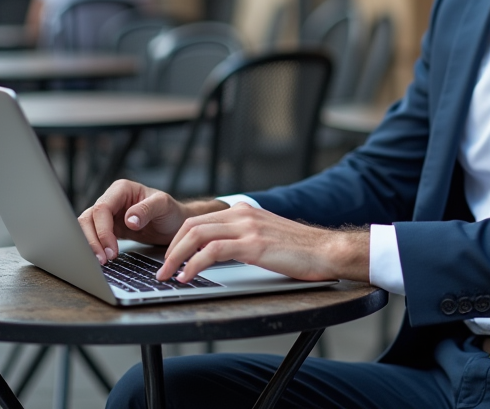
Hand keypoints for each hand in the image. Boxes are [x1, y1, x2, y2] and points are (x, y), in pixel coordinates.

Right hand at [78, 179, 226, 263]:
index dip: (103, 230)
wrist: (175, 223)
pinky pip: (94, 237)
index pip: (102, 208)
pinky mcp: (108, 228)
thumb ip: (147, 209)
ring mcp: (108, 214)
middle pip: (89, 219)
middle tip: (102, 261)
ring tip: (101, 263)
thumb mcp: (164, 206)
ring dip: (90, 245)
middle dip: (92, 241)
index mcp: (121, 189)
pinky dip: (94, 248)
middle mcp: (111, 200)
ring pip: (87, 228)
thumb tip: (129, 220)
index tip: (111, 249)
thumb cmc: (171, 211)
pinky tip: (101, 260)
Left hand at [156, 202, 369, 284]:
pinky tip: (188, 277)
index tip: (169, 259)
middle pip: (191, 225)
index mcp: (243, 212)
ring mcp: (248, 227)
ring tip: (168, 276)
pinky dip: (194, 264)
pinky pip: (213, 251)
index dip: (177, 240)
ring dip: (176, 257)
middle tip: (161, 270)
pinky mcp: (253, 244)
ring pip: (197, 235)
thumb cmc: (301, 251)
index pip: (199, 220)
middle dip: (170, 249)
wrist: (328, 250)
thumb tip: (218, 255)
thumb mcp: (266, 238)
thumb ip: (243, 239)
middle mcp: (242, 214)